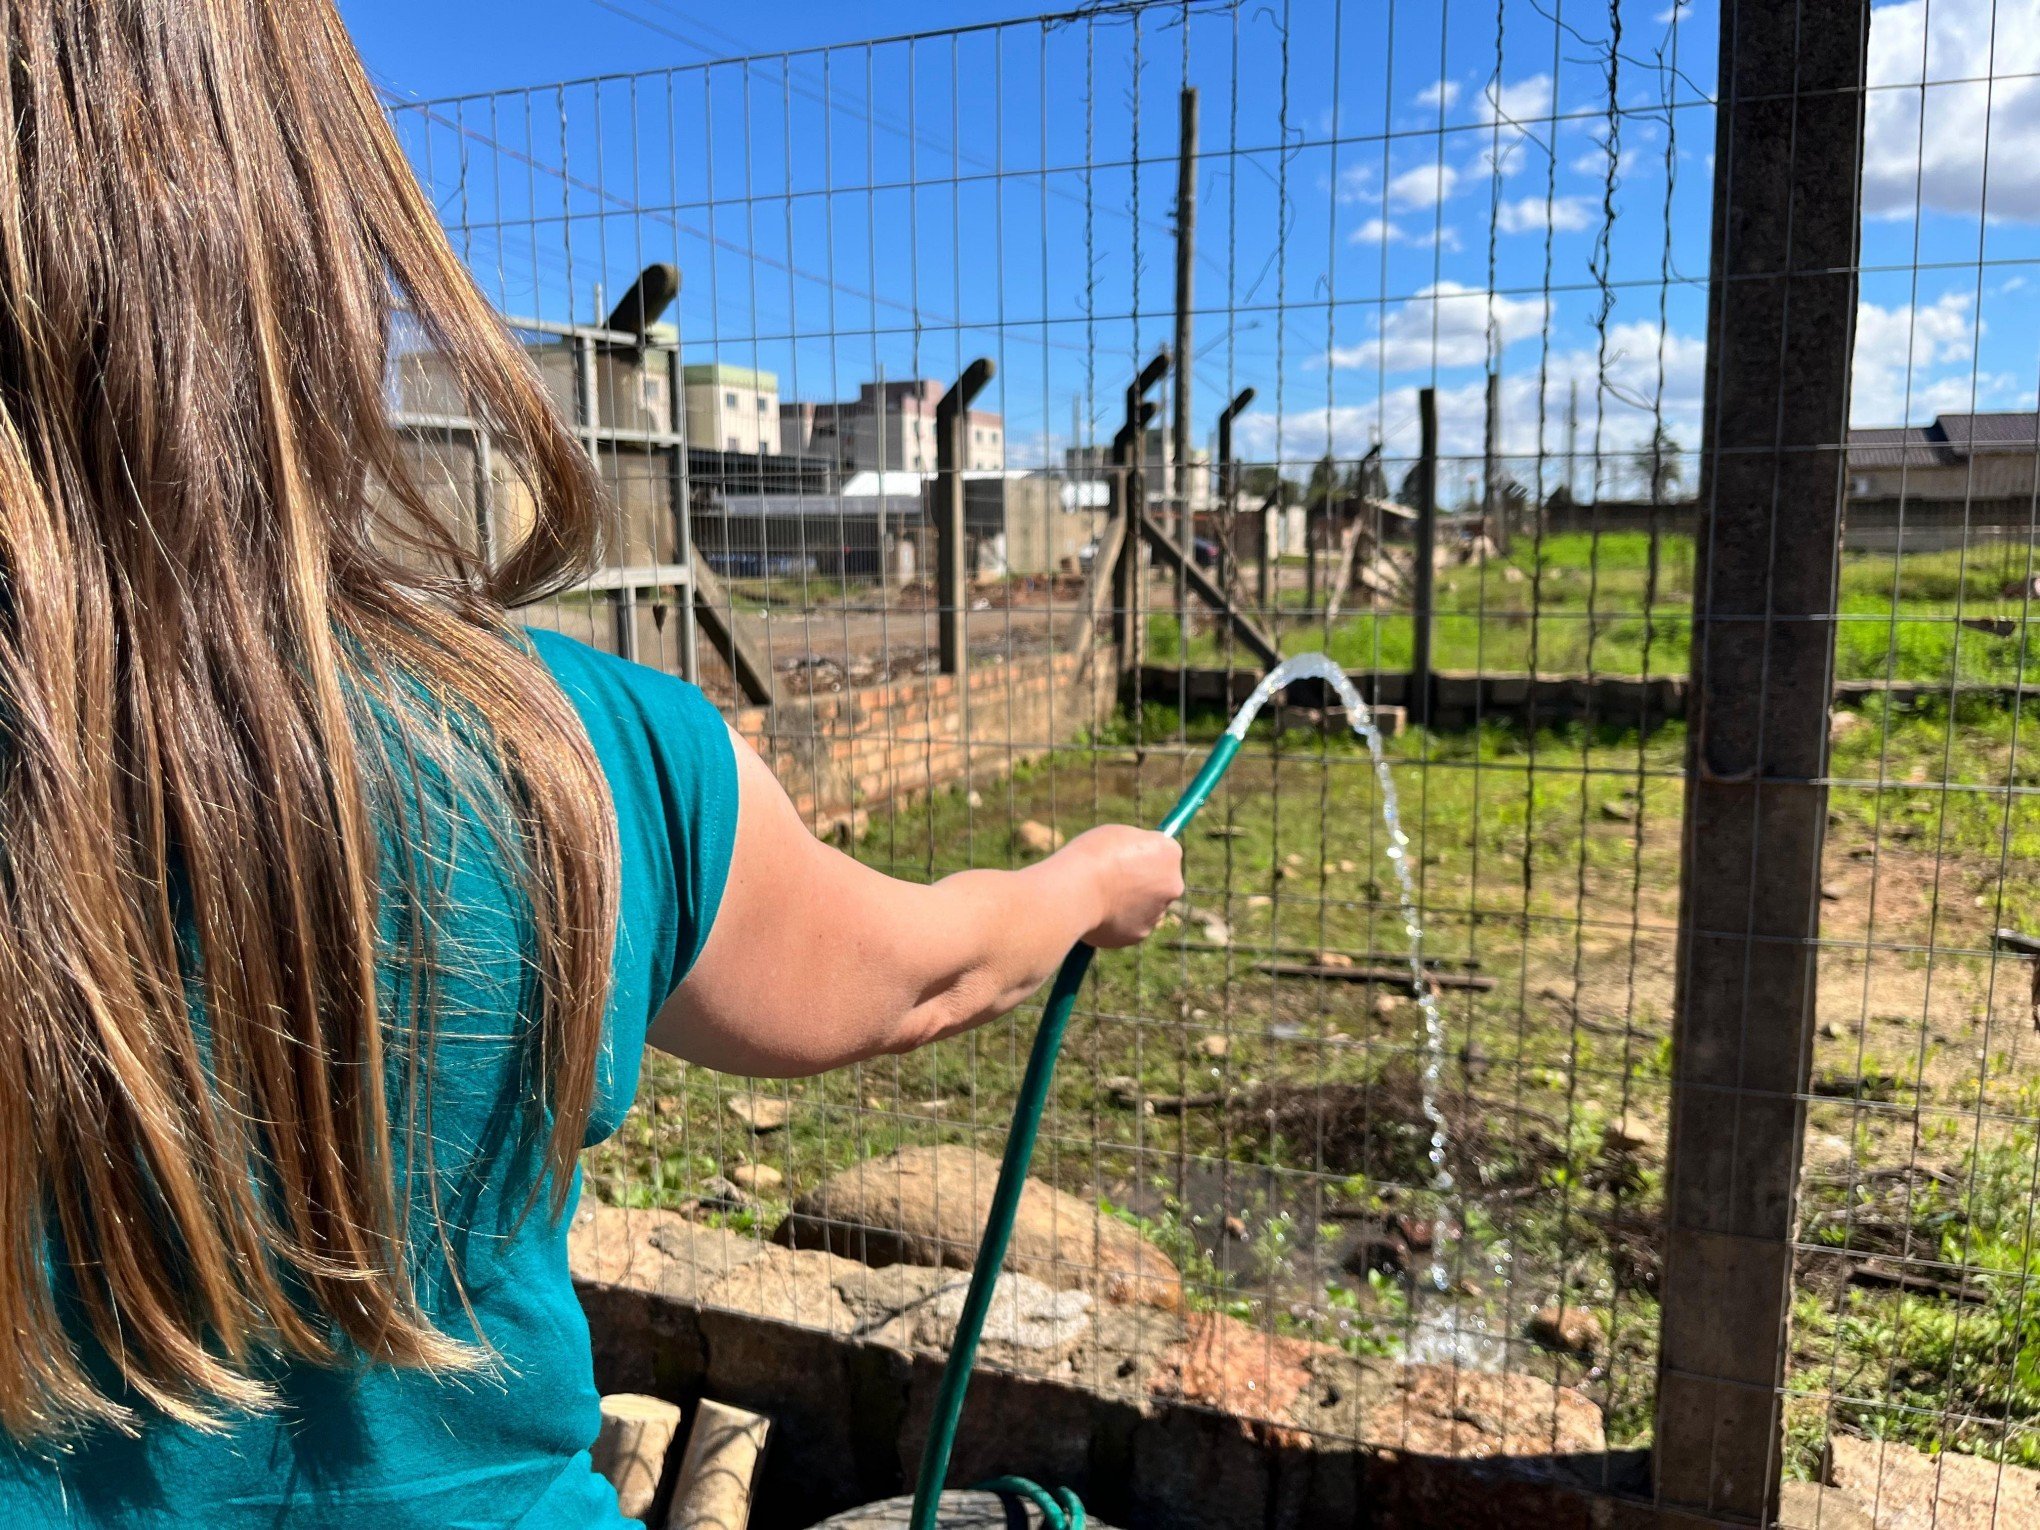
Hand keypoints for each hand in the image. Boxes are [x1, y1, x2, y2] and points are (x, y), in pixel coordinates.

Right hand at [1055, 824, 1185, 948]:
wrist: (1076, 890)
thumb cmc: (1091, 856)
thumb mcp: (1118, 836)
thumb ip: (1136, 848)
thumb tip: (1138, 858)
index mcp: (1169, 853)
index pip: (1165, 852)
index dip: (1145, 854)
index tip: (1131, 857)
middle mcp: (1172, 884)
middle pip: (1161, 882)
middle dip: (1142, 882)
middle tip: (1113, 879)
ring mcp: (1158, 911)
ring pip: (1145, 906)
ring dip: (1129, 903)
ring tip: (1099, 896)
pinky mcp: (1140, 933)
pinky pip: (1130, 925)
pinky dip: (1117, 921)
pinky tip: (1098, 912)